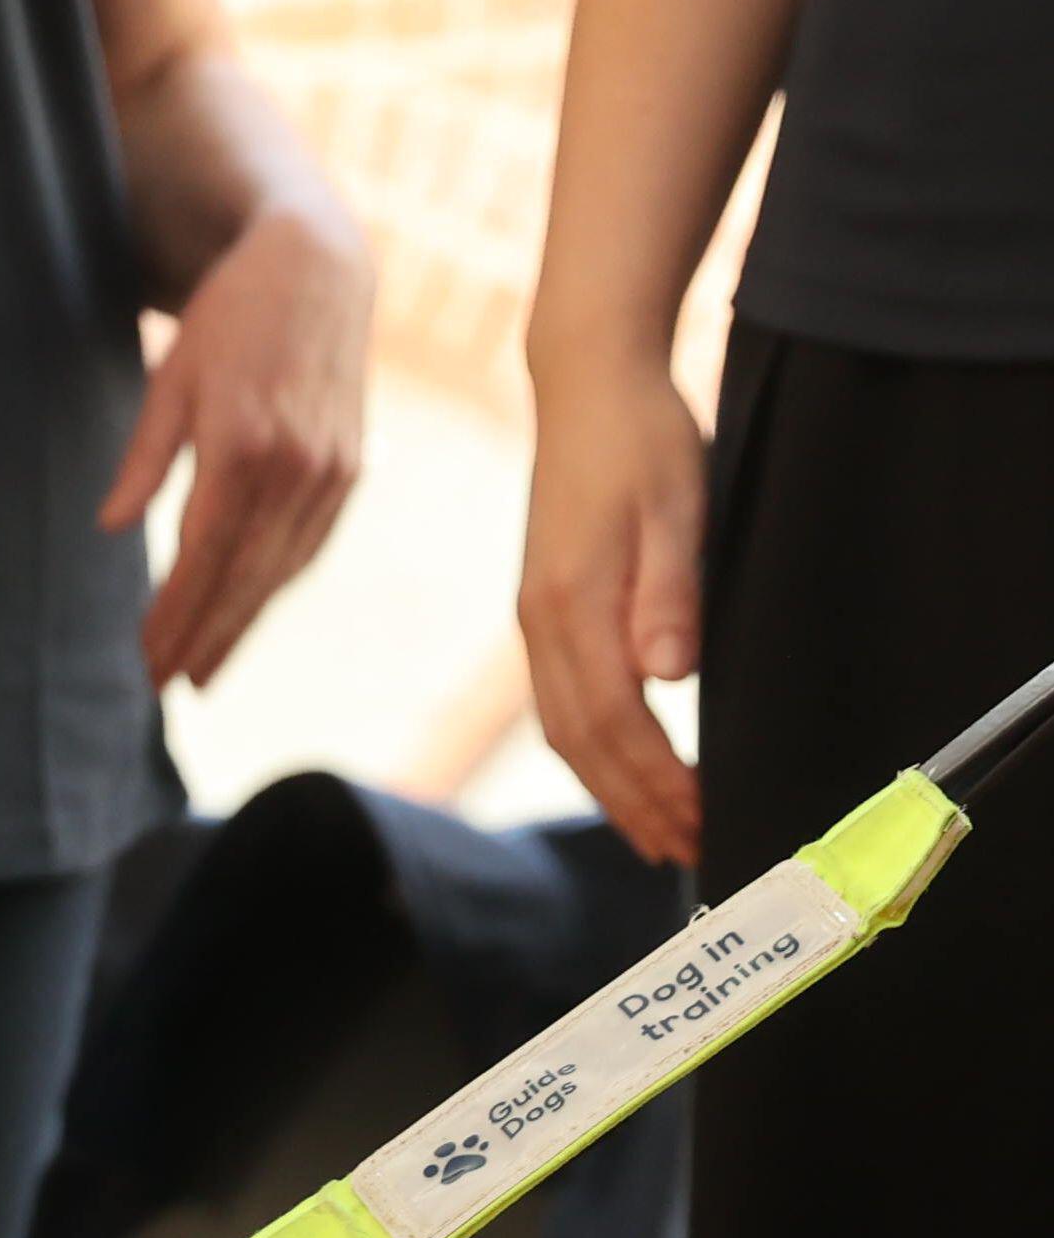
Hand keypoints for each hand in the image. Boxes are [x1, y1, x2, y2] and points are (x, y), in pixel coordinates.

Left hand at [102, 201, 372, 688]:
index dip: (174, 615)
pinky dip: (276, 585)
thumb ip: (145, 458)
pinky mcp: (350, 467)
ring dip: (241, 624)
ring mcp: (331, 469)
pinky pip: (309, 544)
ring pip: (281, 568)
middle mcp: (295, 464)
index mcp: (242, 444)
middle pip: (243, 575)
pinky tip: (247, 613)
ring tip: (202, 669)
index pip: (201, 555)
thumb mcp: (173, 379)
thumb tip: (110, 528)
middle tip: (167, 686)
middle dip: (204, 636)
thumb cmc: (230, 321)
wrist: (318, 270)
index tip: (146, 660)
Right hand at [514, 349, 707, 863]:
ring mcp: (534, 620)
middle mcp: (540, 624)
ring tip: (653, 831)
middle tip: (684, 852)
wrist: (585, 384)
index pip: (614, 721)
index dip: (658, 781)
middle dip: (632, 804)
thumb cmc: (642, 439)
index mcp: (573, 605)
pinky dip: (588, 752)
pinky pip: (557, 704)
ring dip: (606, 789)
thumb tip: (668, 676)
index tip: (702, 821)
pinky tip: (617, 768)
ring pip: (561, 731)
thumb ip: (669, 592)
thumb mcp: (675, 505)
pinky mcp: (543, 610)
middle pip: (579, 742)